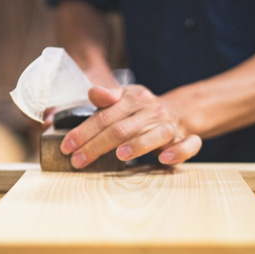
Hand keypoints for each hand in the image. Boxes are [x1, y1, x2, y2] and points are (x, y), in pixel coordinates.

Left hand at [60, 85, 201, 167]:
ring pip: (156, 134)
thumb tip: (93, 92)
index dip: (84, 132)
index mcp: (134, 99)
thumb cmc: (142, 110)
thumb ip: (105, 97)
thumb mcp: (123, 97)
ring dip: (138, 145)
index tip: (67, 146)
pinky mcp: (185, 139)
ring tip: (120, 155)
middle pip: (123, 128)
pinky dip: (178, 152)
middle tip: (79, 161)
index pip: (105, 116)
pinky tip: (164, 159)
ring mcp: (170, 126)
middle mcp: (152, 111)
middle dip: (98, 145)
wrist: (180, 111)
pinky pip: (188, 146)